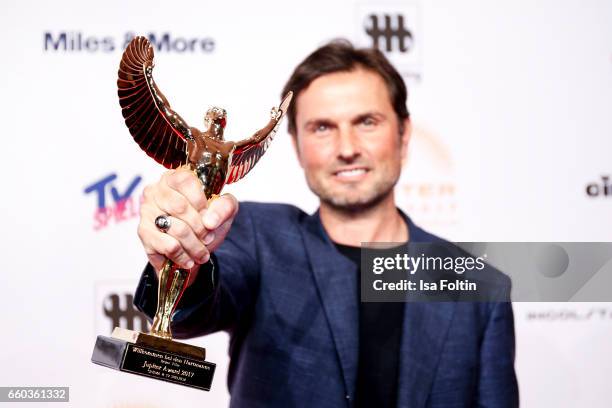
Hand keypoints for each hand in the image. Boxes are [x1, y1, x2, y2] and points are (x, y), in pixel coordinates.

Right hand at [137, 168, 238, 285]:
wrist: (194, 250)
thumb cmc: (206, 223)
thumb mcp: (224, 211)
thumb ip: (225, 207)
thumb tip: (210, 220)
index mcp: (176, 177)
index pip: (186, 181)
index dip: (201, 202)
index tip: (210, 218)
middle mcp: (157, 190)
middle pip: (180, 207)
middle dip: (200, 228)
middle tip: (208, 238)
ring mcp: (147, 210)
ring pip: (175, 228)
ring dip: (194, 246)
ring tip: (201, 253)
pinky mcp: (143, 232)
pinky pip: (167, 245)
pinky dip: (182, 256)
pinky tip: (188, 260)